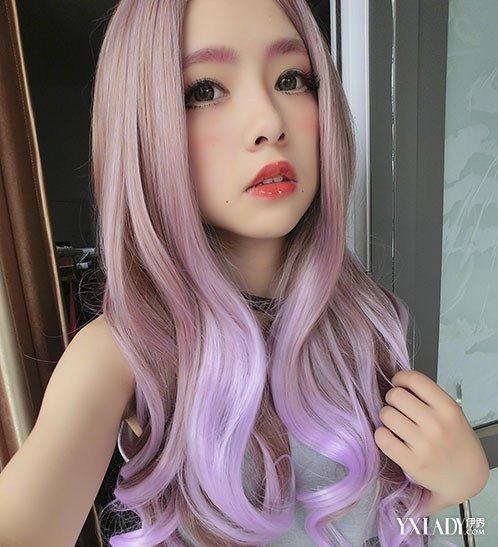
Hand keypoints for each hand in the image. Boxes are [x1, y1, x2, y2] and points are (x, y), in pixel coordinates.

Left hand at [374, 370, 489, 504]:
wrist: (467, 478)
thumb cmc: (456, 442)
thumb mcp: (452, 413)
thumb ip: (429, 398)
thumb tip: (400, 384)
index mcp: (448, 408)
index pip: (415, 380)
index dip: (401, 378)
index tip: (399, 383)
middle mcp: (437, 425)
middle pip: (396, 395)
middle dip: (392, 398)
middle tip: (397, 406)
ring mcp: (424, 444)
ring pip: (386, 414)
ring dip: (387, 416)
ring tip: (395, 423)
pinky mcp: (412, 462)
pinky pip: (382, 437)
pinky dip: (381, 434)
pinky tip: (390, 436)